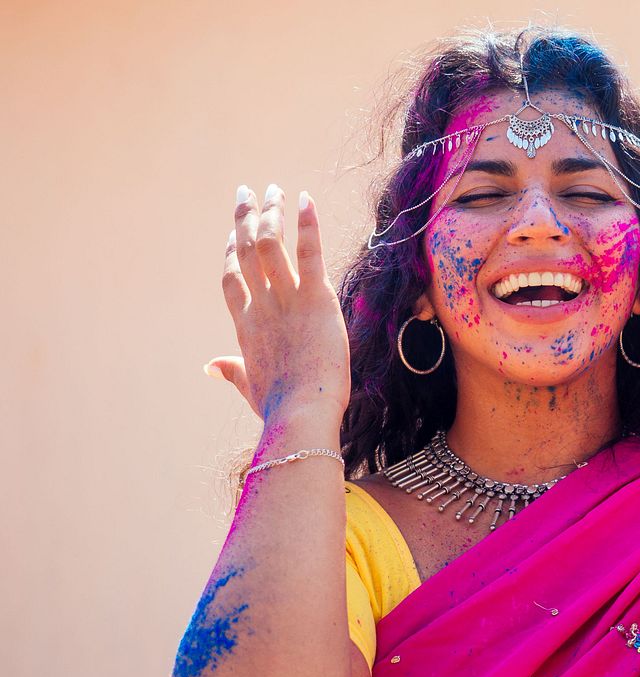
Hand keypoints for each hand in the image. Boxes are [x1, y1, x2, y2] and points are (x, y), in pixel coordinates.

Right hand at [207, 184, 349, 422]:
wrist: (300, 412)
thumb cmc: (279, 406)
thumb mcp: (249, 386)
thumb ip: (231, 371)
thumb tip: (210, 366)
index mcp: (246, 326)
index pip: (233, 279)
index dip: (233, 253)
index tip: (236, 233)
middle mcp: (261, 306)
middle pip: (248, 252)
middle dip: (246, 218)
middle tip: (247, 191)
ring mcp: (286, 300)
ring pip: (272, 245)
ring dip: (272, 213)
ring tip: (274, 189)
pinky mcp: (315, 299)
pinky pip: (309, 254)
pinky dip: (307, 225)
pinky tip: (305, 199)